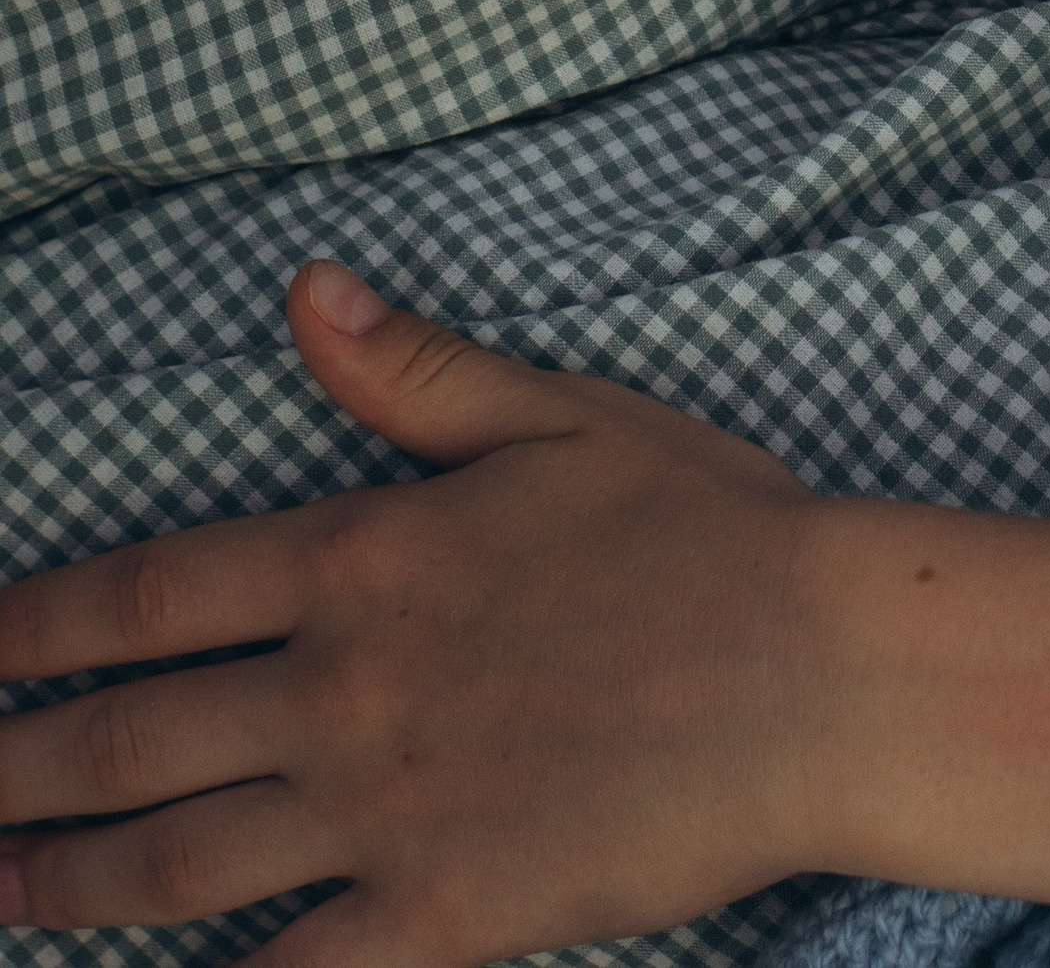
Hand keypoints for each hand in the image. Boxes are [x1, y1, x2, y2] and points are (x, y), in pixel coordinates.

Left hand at [0, 263, 838, 964]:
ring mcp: (386, 810)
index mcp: (363, 557)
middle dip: (13, 770)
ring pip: (176, 865)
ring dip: (64, 887)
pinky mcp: (445, 914)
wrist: (821, 669)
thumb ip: (416, 373)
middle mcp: (345, 688)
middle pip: (130, 741)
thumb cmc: (707, 528)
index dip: (33, 624)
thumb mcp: (562, 414)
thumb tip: (302, 292)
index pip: (148, 594)